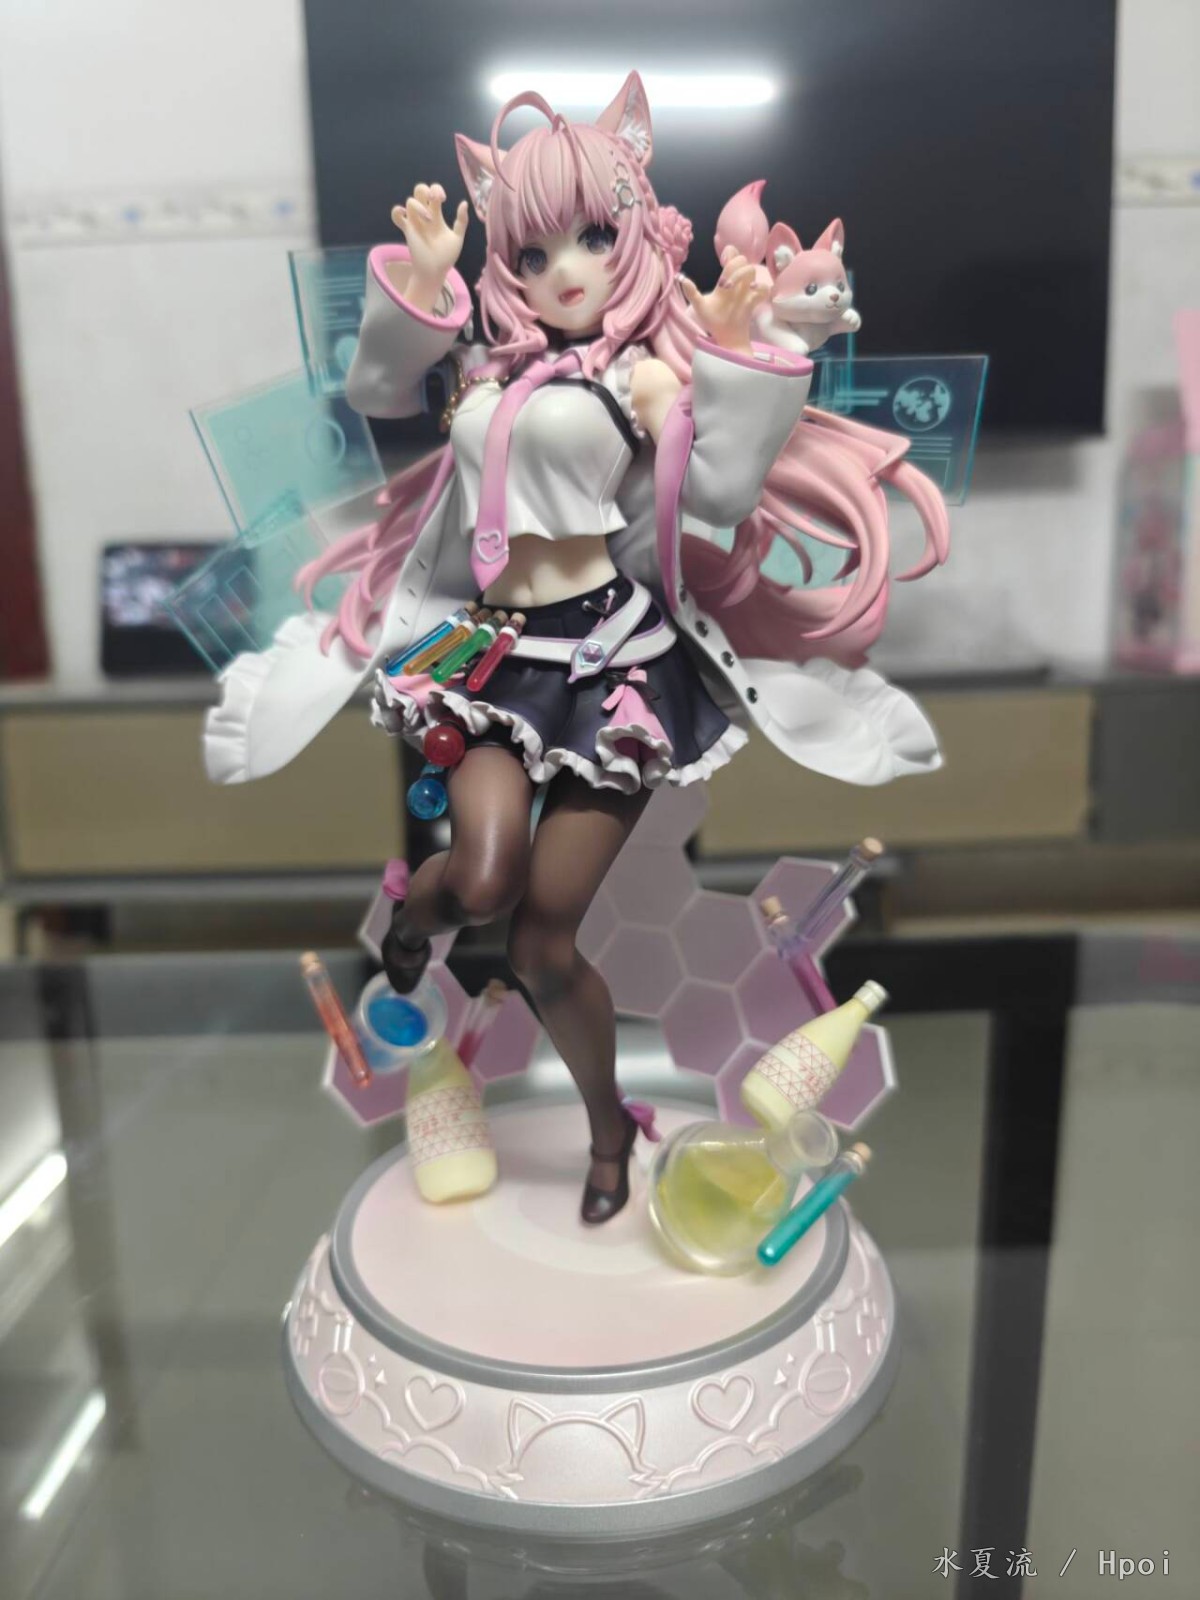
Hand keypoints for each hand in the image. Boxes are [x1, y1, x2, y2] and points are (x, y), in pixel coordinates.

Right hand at [390, 182, 468, 299]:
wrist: (435, 271)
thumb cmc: (446, 256)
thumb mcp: (457, 237)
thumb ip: (461, 221)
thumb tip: (464, 203)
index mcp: (436, 215)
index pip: (433, 192)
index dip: (437, 189)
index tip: (443, 199)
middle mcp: (424, 215)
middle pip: (419, 190)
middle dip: (426, 190)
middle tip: (434, 200)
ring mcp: (414, 222)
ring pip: (409, 201)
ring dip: (419, 206)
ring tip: (429, 220)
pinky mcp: (407, 231)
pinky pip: (396, 216)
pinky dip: (397, 211)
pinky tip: (404, 214)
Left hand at [679, 248, 767, 354]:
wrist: (724, 336)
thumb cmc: (714, 320)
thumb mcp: (700, 306)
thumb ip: (692, 293)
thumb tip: (681, 279)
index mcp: (726, 279)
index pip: (733, 255)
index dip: (730, 252)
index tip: (722, 261)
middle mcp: (738, 282)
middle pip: (743, 260)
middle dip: (732, 268)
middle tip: (722, 285)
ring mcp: (748, 290)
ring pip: (752, 270)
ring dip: (740, 275)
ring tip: (728, 289)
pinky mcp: (755, 301)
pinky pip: (765, 288)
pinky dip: (760, 288)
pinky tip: (751, 291)